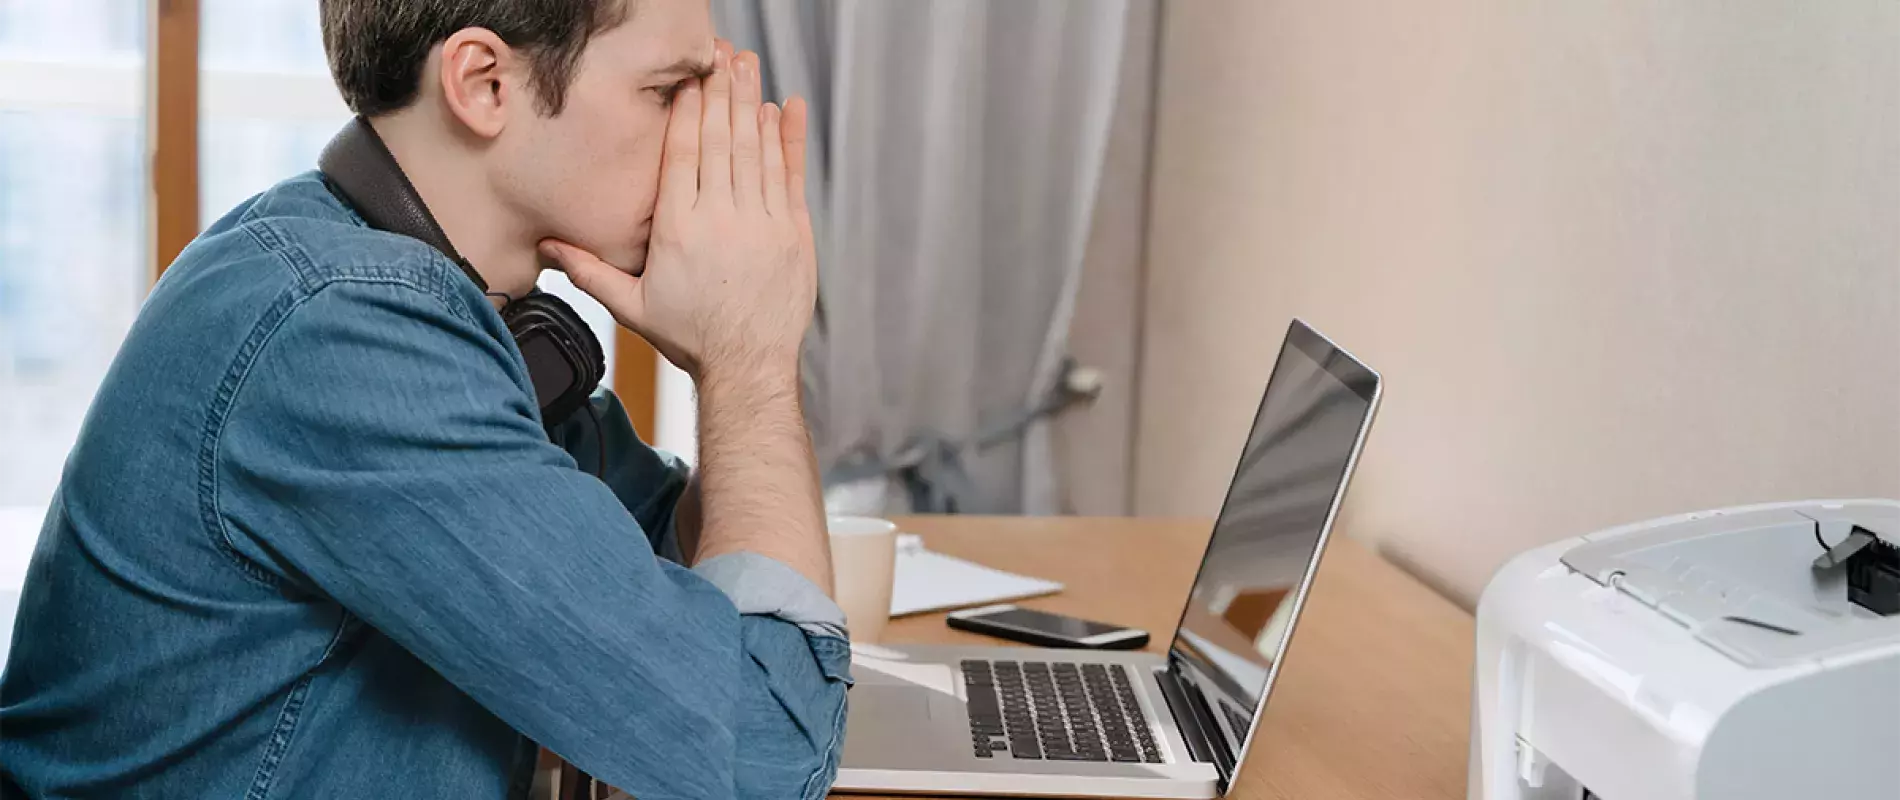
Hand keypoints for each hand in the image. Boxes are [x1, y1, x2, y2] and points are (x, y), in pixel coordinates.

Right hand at [540, 41, 816, 383]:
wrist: (748, 366)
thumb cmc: (691, 337)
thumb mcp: (633, 307)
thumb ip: (591, 272)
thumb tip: (547, 249)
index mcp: (679, 229)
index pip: (683, 155)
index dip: (688, 112)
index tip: (689, 80)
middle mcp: (722, 219)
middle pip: (721, 140)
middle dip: (721, 92)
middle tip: (720, 56)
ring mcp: (762, 223)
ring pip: (756, 150)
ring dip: (752, 103)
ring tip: (746, 68)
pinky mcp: (794, 233)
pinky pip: (790, 175)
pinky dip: (788, 140)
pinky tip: (785, 108)